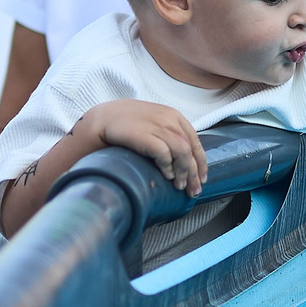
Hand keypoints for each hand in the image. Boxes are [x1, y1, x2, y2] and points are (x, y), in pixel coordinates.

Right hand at [84, 100, 206, 195]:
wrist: (104, 118)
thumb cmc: (128, 124)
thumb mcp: (154, 122)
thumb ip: (168, 133)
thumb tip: (182, 159)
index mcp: (174, 116)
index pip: (195, 141)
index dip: (201, 162)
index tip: (202, 178)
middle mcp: (169, 120)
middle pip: (191, 150)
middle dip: (194, 173)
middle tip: (194, 190)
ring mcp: (158, 126)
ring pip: (182, 153)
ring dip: (183, 172)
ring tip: (179, 186)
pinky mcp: (146, 135)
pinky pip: (165, 154)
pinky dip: (168, 167)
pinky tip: (167, 176)